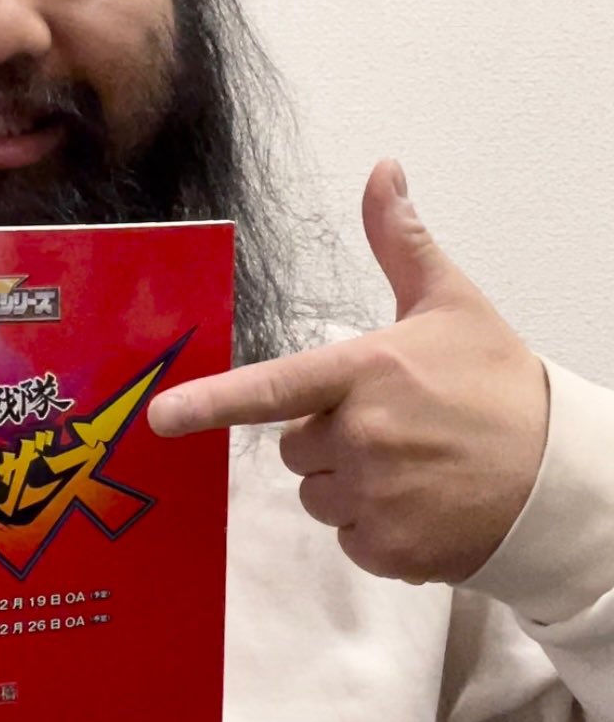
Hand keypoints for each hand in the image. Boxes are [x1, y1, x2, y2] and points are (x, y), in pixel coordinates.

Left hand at [148, 159, 548, 584]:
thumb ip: (401, 242)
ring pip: (316, 495)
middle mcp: (363, 437)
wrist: (562, 478)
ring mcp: (377, 499)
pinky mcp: (392, 551)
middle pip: (294, 446)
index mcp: (366, 372)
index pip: (273, 389)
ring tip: (408, 469)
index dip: (211, 403)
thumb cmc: (499, 385)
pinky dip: (375, 529)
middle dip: (327, 439)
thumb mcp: (451, 304)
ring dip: (347, 486)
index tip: (161, 418)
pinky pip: (348, 541)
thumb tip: (382, 170)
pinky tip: (419, 507)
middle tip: (389, 429)